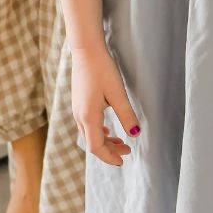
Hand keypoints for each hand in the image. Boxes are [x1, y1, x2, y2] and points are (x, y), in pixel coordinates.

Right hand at [71, 42, 137, 166]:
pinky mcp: (78, 103)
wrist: (85, 51)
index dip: (109, 157)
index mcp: (88, 116)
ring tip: (121, 142)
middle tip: (128, 151)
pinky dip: (98, 132)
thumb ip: (126, 115)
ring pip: (89, 134)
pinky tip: (107, 130)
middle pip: (92, 142)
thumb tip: (135, 134)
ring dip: (104, 141)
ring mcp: (77, 109)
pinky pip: (87, 125)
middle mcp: (79, 116)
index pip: (96, 147)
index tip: (123, 161)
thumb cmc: (102, 70)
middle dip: (109, 150)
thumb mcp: (118, 94)